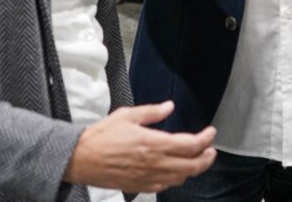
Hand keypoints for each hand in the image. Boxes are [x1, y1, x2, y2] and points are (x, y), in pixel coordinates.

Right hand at [64, 101, 215, 193]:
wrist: (80, 159)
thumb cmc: (102, 136)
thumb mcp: (128, 115)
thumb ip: (152, 112)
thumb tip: (169, 106)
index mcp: (154, 143)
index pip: (191, 145)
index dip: (206, 139)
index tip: (211, 132)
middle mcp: (155, 163)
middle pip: (192, 165)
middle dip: (207, 158)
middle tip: (211, 149)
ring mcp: (148, 177)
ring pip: (180, 178)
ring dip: (193, 169)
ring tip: (198, 160)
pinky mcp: (139, 186)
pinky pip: (165, 186)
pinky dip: (176, 179)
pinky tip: (176, 172)